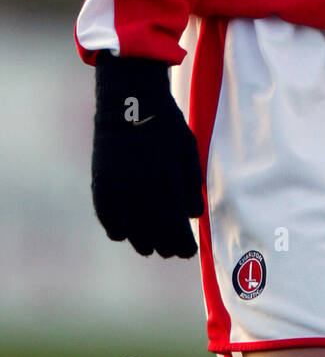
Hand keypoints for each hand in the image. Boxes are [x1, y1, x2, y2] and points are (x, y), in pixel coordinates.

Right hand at [91, 52, 204, 258]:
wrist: (129, 104)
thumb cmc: (166, 127)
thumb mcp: (189, 152)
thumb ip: (191, 187)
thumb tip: (192, 216)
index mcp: (167, 183)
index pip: (176, 230)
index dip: (183, 246)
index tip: (189, 252)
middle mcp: (141, 192)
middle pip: (154, 237)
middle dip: (166, 247)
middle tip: (172, 251)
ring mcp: (118, 191)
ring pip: (131, 234)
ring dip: (143, 243)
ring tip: (151, 246)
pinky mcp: (101, 187)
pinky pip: (109, 222)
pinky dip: (120, 231)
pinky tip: (127, 232)